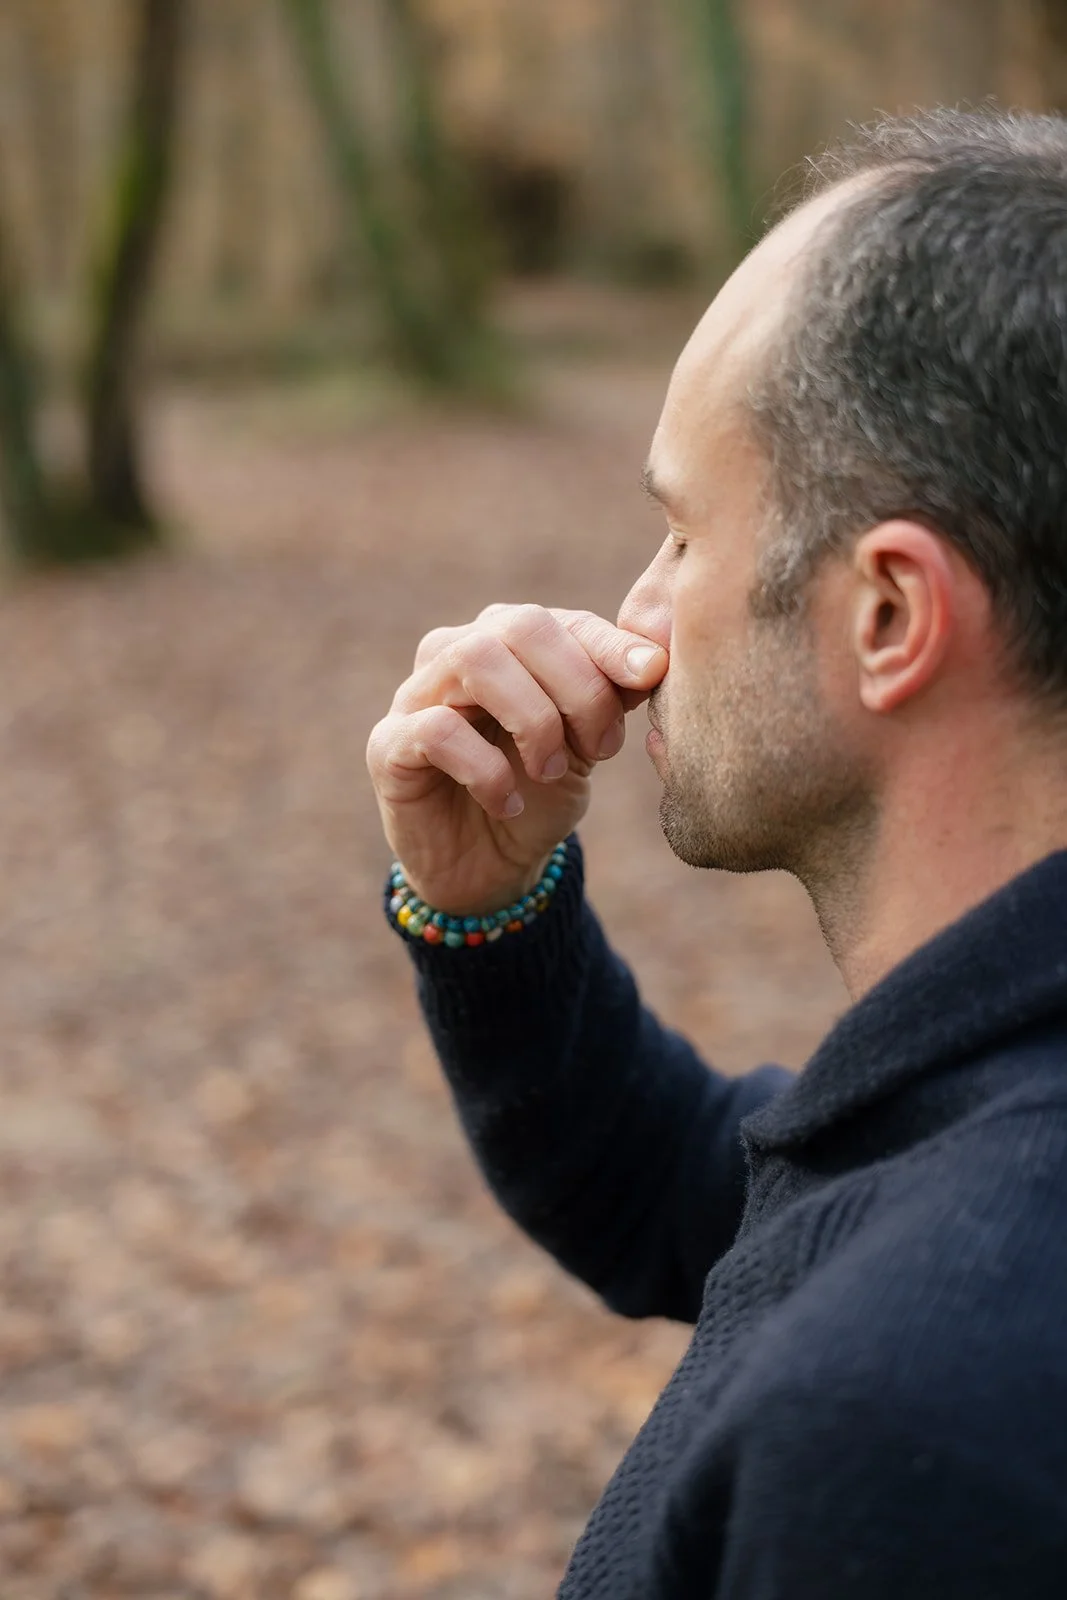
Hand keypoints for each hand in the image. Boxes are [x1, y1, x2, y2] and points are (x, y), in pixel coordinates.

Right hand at [367, 604, 667, 915]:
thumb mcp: (588, 745)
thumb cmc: (538, 796)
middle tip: (602, 749)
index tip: (652, 674)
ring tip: (552, 771)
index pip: (561, 620)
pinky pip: (436, 730)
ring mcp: (415, 694)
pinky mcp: (388, 745)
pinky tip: (507, 801)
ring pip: (474, 659)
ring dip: (533, 718)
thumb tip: (659, 656)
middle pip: (519, 625)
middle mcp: (457, 652)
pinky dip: (486, 768)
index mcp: (509, 643)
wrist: (489, 870)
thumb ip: (614, 696)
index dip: (609, 645)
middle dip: (577, 685)